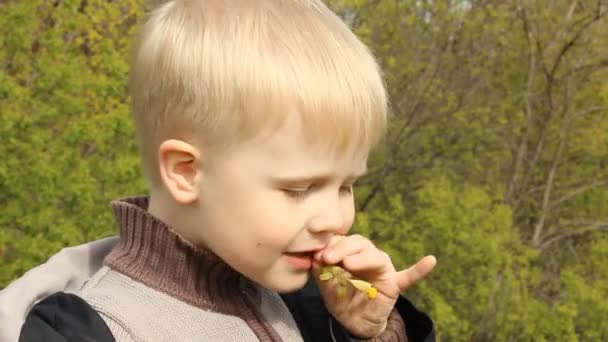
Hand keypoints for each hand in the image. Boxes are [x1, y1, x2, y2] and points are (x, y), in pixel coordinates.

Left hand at [311, 234, 435, 338]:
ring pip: (375, 255)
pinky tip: (430, 261)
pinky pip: (408, 276)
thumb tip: (313, 255)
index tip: (313, 230)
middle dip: (341, 248)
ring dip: (361, 257)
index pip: (340, 238)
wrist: (353, 321)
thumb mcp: (325, 283)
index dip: (328, 235)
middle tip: (326, 257)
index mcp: (348, 250)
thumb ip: (321, 269)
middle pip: (357, 242)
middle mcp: (366, 254)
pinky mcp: (394, 283)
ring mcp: (382, 268)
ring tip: (347, 263)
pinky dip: (418, 270)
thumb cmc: (340, 296)